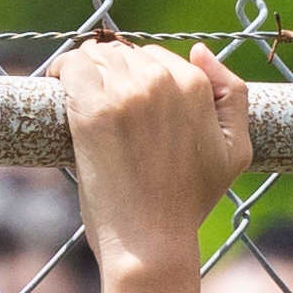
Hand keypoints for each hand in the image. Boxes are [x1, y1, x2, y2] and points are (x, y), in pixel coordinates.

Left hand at [51, 41, 253, 292]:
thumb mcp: (236, 150)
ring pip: (97, 56)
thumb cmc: (190, 203)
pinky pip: (72, 68)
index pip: (156, 56)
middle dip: (111, 70)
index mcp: (196, 85)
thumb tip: (198, 51)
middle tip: (97, 99)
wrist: (152, 241)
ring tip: (75, 90)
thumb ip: (232, 94)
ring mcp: (127, 94)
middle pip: (124, 54)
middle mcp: (162, 80)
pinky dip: (62, 71)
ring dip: (85, 69)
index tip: (123, 97)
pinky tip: (57, 82)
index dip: (137, 76)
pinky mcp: (93, 111)